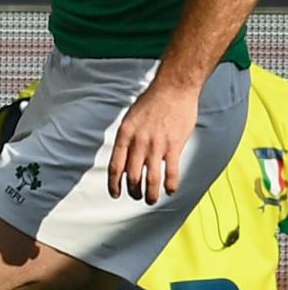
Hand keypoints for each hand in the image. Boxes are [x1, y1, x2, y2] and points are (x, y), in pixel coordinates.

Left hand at [109, 74, 197, 205]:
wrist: (173, 89)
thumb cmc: (151, 102)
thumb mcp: (131, 118)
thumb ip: (128, 137)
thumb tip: (125, 155)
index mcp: (125, 135)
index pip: (115, 166)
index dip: (114, 184)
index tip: (115, 194)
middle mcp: (138, 142)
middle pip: (132, 176)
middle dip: (133, 191)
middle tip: (136, 197)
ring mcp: (157, 145)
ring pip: (151, 178)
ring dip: (150, 193)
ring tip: (151, 200)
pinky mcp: (174, 146)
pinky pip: (172, 172)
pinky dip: (171, 184)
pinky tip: (171, 191)